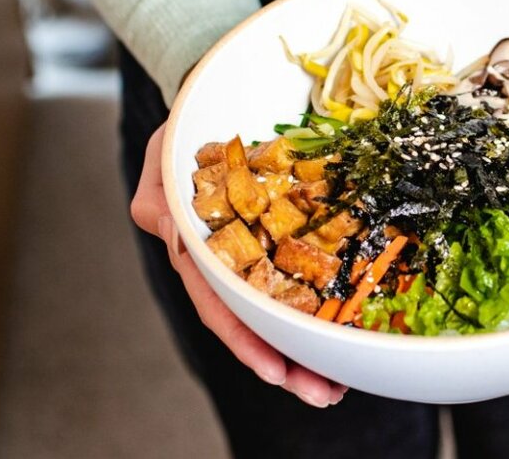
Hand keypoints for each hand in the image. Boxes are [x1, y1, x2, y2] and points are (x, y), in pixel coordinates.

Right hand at [130, 123, 347, 407]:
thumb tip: (176, 237)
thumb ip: (160, 199)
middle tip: (325, 394)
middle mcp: (228, 264)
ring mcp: (258, 255)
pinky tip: (348, 336)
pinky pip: (306, 277)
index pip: (219, 304)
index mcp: (198, 251)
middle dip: (288, 363)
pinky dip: (325, 309)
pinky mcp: (286, 240)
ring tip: (341, 383)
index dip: (245, 340)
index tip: (275, 372)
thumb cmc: (183, 135)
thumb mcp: (162, 160)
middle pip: (256, 323)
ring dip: (310, 350)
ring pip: (283, 310)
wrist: (213, 114)